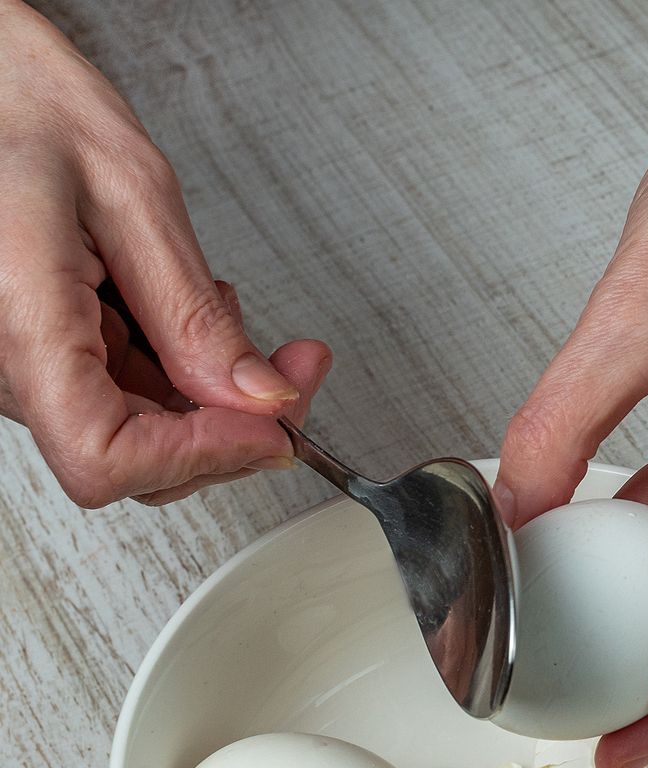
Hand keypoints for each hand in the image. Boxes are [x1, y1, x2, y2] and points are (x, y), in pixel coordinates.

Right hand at [0, 3, 328, 507]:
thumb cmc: (27, 109)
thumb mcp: (135, 198)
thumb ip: (194, 313)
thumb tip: (260, 398)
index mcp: (20, 319)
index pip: (105, 456)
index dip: (201, 455)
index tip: (273, 427)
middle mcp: (3, 357)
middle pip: (131, 455)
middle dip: (232, 421)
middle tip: (296, 368)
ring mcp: (17, 362)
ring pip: (135, 429)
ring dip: (208, 391)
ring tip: (225, 307)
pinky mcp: (38, 353)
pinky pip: (119, 392)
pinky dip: (176, 367)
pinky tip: (186, 310)